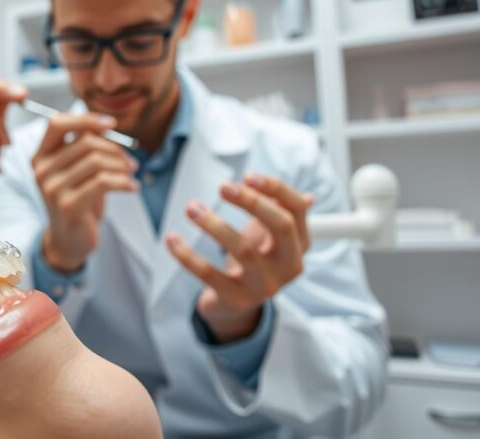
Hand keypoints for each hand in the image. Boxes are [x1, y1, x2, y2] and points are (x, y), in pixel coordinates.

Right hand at [32, 113, 139, 272]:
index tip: (111, 124)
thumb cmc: (77, 200)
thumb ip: (84, 146)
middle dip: (115, 149)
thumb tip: (105, 124)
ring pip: (96, 161)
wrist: (70, 240)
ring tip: (131, 174)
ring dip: (121, 166)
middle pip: (85, 142)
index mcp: (40, 156)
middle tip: (130, 162)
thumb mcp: (77, 170)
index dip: (86, 119)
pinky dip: (124, 181)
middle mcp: (41, 170)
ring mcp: (52, 188)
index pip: (57, 124)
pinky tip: (132, 187)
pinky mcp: (68, 205)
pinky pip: (103, 182)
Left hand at [165, 173, 313, 342]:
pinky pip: (209, 274)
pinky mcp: (235, 299)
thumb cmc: (254, 258)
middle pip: (281, 227)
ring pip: (243, 250)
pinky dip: (187, 255)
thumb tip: (308, 198)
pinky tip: (171, 238)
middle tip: (222, 186)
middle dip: (252, 202)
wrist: (234, 303)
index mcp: (299, 245)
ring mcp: (264, 286)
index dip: (275, 189)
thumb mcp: (268, 235)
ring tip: (191, 208)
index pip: (297, 210)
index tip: (246, 176)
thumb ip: (281, 212)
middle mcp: (288, 266)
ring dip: (214, 224)